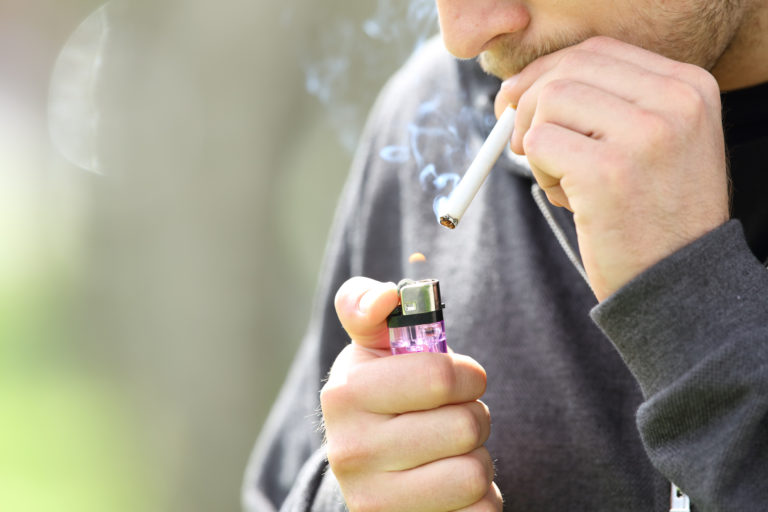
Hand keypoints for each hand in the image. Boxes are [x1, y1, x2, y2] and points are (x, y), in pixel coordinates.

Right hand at [320, 277, 501, 510]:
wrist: (366, 464)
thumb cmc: (382, 391)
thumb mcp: (369, 344)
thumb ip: (367, 305)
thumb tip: (386, 297)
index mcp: (345, 394)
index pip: (441, 377)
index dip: (466, 374)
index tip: (456, 378)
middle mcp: (351, 452)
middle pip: (466, 426)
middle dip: (472, 414)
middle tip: (449, 416)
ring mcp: (375, 501)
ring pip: (475, 474)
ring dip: (476, 457)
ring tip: (448, 450)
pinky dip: (480, 499)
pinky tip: (450, 485)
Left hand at [495, 36, 729, 300]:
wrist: (677, 284)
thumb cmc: (650, 215)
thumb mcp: (650, 145)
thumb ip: (602, 106)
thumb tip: (519, 88)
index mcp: (688, 86)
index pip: (596, 51)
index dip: (547, 73)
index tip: (519, 102)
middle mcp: (675, 100)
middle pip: (568, 69)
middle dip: (528, 103)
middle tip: (517, 142)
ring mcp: (645, 134)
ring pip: (549, 101)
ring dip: (538, 143)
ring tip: (564, 183)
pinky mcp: (609, 171)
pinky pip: (539, 143)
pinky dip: (539, 171)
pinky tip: (568, 200)